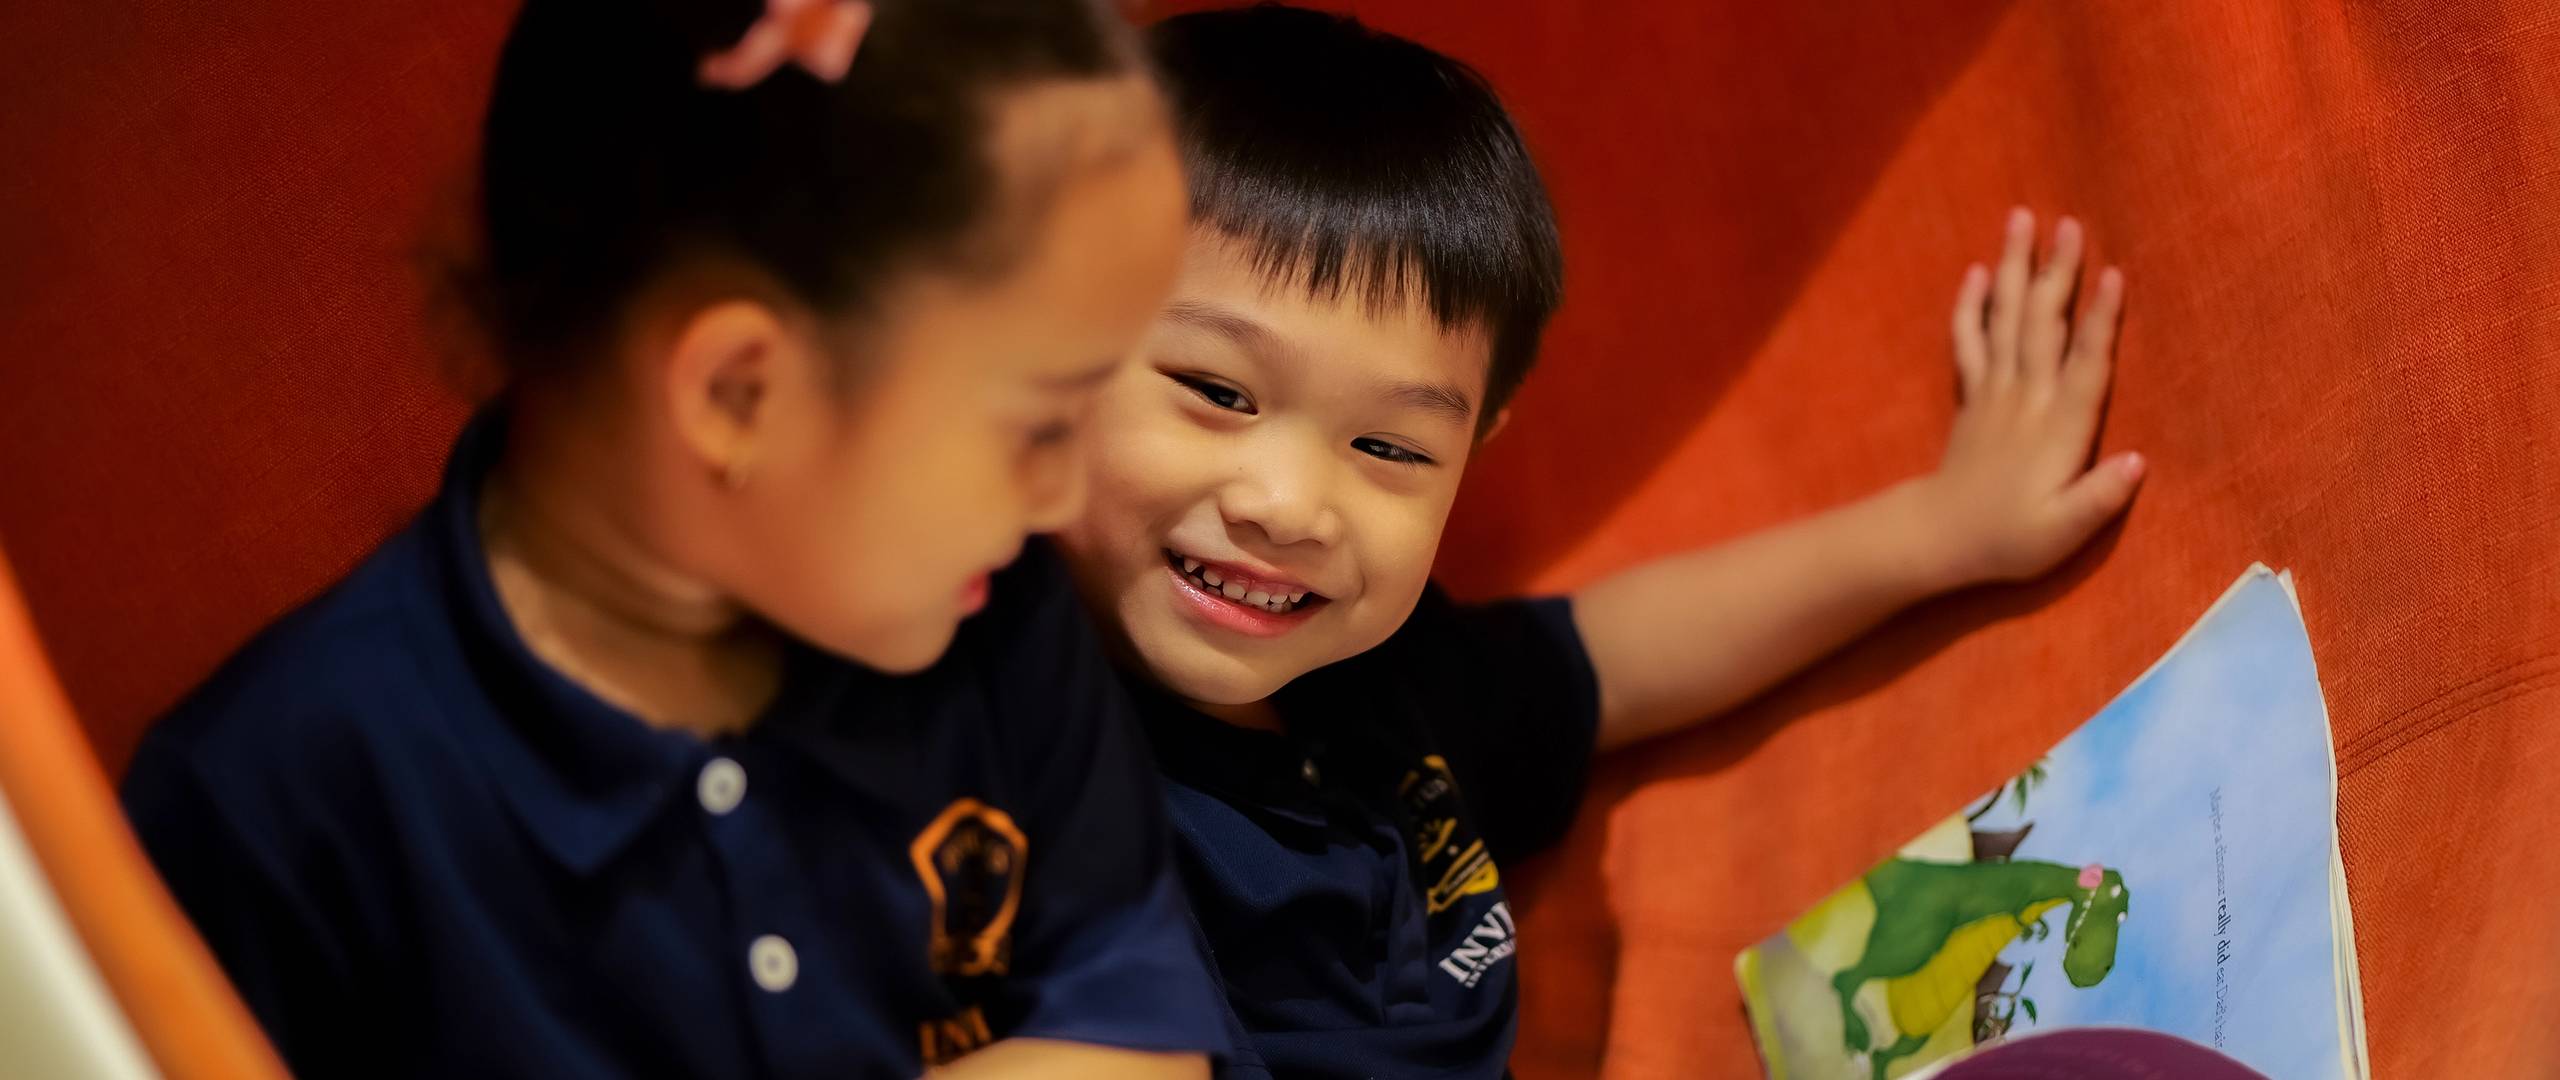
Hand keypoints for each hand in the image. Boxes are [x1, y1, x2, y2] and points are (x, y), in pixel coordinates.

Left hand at [1914, 207, 2142, 585]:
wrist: (1939, 539)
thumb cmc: (2010, 538)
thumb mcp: (2063, 532)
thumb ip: (2100, 497)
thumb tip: (2139, 461)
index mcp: (2058, 428)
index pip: (2085, 365)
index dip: (2100, 321)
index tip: (2113, 274)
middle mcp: (2026, 399)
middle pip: (2043, 325)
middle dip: (2058, 273)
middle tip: (2069, 223)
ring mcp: (1994, 393)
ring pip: (2007, 320)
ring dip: (2015, 269)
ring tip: (2020, 221)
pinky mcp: (1972, 396)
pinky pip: (1968, 342)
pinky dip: (1971, 306)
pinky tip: (1977, 271)